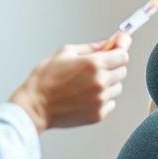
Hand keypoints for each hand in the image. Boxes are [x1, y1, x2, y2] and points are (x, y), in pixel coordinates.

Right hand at [10, 33, 130, 131]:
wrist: (34, 107)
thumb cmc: (45, 80)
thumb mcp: (65, 53)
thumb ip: (91, 47)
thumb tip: (108, 43)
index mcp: (93, 64)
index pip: (123, 55)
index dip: (120, 50)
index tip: (119, 47)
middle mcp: (100, 82)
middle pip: (122, 70)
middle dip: (112, 66)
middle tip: (96, 67)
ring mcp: (100, 100)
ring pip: (117, 87)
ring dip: (108, 83)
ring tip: (87, 83)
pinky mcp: (98, 115)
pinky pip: (111, 102)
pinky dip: (102, 98)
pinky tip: (86, 96)